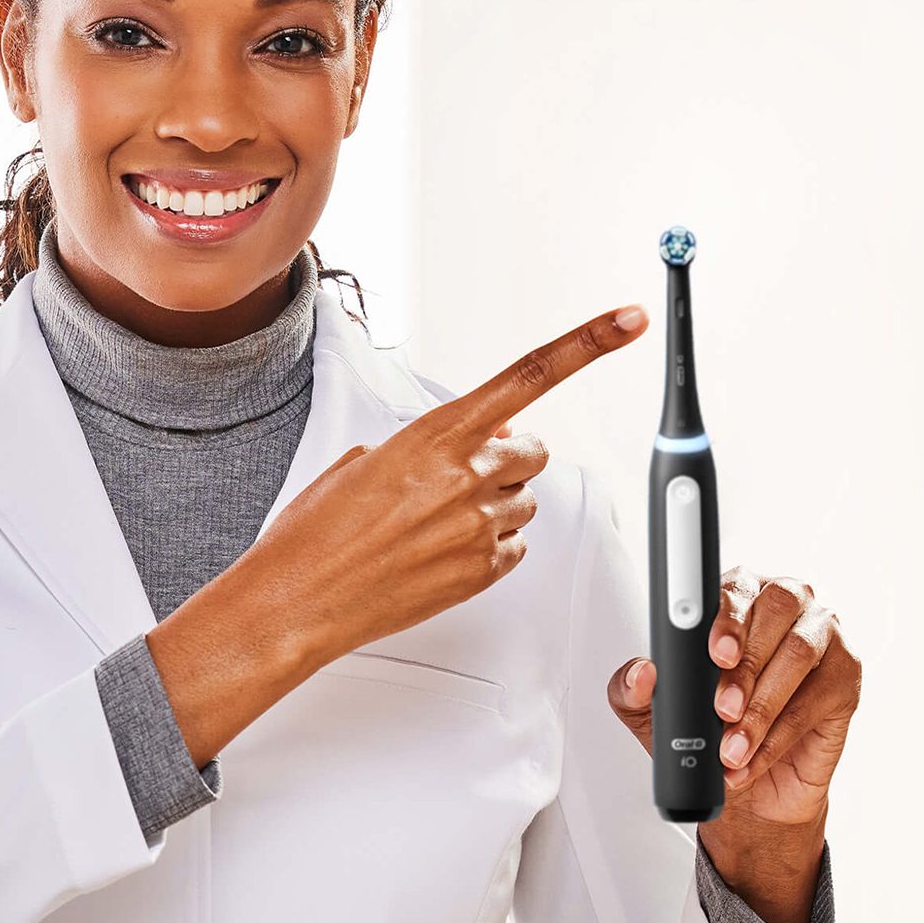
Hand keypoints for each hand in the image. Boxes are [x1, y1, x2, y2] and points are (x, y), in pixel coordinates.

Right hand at [214, 304, 648, 670]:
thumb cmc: (316, 534)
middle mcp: (466, 476)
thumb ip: (429, 445)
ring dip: (495, 505)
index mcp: (435, 435)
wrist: (297, 600)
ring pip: (525, 502)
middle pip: (534, 450)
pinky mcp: (482, 573)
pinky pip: (515, 548)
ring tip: (435, 523)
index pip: (528, 374)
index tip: (625, 322)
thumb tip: (471, 444)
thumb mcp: (363, 461)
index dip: (588, 343)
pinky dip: (489, 547)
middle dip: (511, 458)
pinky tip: (442, 552)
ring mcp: (478, 526)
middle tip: (467, 475)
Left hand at [605, 567, 860, 922]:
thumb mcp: (652, 717)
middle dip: (744, 667)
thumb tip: (641, 672)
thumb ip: (631, 691)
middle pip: (773, 613)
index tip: (714, 652)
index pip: (733, 588)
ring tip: (732, 746)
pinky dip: (779, 734)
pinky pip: (815, 700)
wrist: (751, 792)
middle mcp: (783, 606)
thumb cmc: (705, 736)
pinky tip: (753, 757)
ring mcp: (822, 636)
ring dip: (762, 705)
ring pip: (799, 654)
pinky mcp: (845, 677)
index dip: (726, 617)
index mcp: (737, 598)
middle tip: (722, 709)